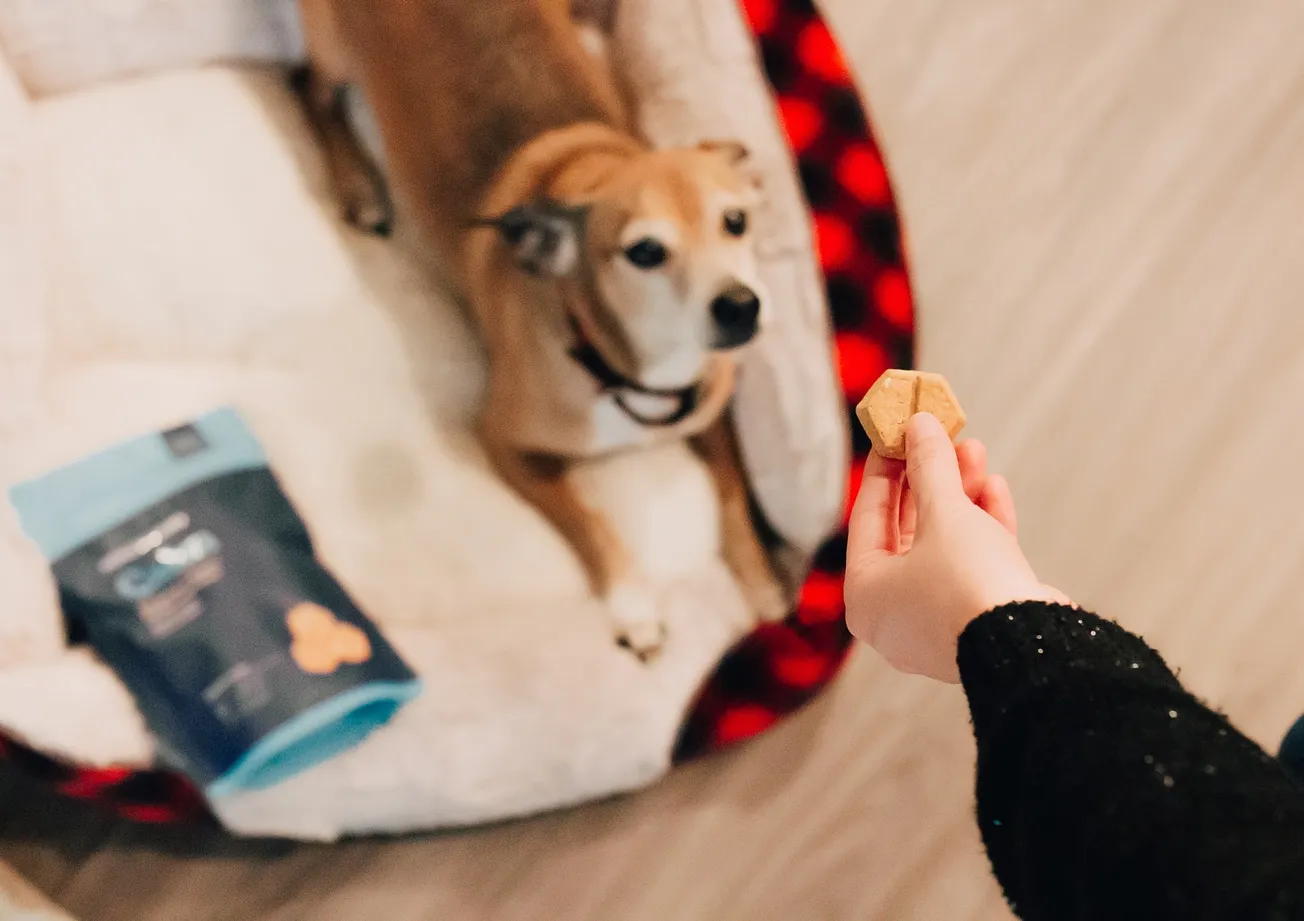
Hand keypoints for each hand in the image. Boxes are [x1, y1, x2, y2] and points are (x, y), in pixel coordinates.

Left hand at [844, 413, 1070, 682]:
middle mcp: (895, 615)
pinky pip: (973, 568)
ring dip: (960, 496)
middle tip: (940, 437)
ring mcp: (938, 623)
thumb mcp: (944, 514)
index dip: (884, 469)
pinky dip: (983, 528)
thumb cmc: (968, 585)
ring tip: (974, 449)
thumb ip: (929, 467)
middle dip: (929, 479)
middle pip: (907, 530)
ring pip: (944, 546)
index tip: (896, 433)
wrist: (1034, 648)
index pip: (867, 518)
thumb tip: (919, 425)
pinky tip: (995, 487)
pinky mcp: (979, 623)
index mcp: (866, 596)